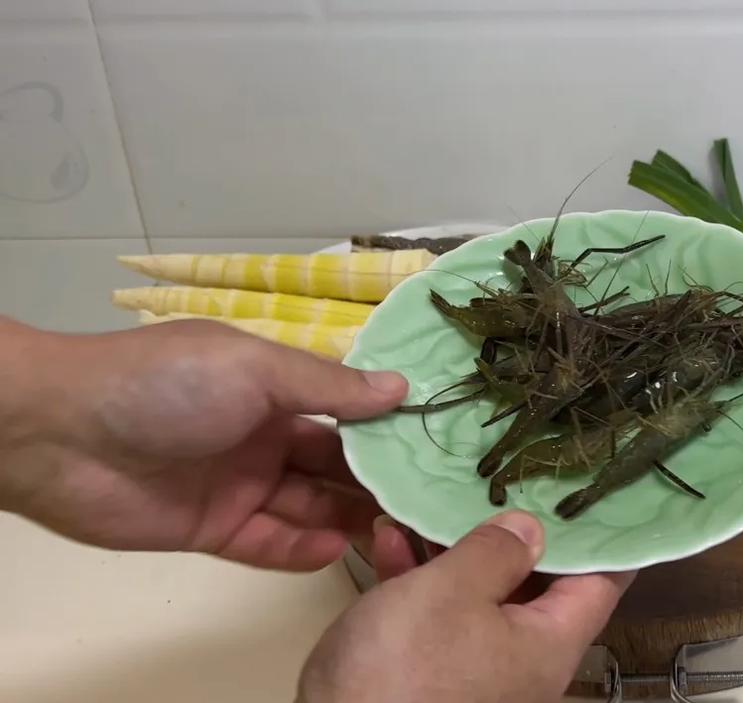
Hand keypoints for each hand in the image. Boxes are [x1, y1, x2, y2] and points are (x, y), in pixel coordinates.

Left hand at [0, 318, 406, 569]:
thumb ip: (329, 386)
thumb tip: (400, 387)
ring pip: (307, 505)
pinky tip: (340, 549)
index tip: (434, 443)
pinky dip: (303, 548)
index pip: (342, 409)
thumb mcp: (255, 369)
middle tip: (425, 496)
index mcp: (271, 386)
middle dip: (374, 478)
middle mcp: (261, 435)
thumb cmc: (166, 384)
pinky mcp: (213, 529)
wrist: (61, 434)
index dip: (383, 426)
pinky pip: (269, 543)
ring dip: (348, 515)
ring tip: (396, 527)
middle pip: (331, 462)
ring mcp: (238, 484)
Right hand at [299, 511, 634, 702]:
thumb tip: (533, 529)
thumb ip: (496, 552)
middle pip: (538, 586)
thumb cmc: (401, 668)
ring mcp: (476, 671)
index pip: (600, 583)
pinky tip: (390, 539)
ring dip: (457, 549)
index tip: (601, 489)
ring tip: (439, 498)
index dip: (604, 535)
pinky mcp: (428, 676)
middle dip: (518, 532)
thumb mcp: (451, 592)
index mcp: (549, 644)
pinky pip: (437, 619)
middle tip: (513, 476)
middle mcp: (523, 663)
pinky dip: (419, 578)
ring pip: (481, 597)